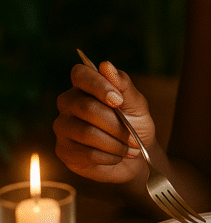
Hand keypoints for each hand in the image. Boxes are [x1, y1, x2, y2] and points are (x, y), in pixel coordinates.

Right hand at [54, 60, 155, 184]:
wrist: (134, 157)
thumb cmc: (134, 124)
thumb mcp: (136, 104)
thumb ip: (123, 85)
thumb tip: (106, 66)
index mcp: (85, 86)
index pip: (80, 74)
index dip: (98, 85)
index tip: (118, 100)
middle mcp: (68, 103)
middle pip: (86, 107)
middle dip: (116, 124)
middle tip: (134, 137)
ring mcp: (62, 127)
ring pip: (86, 133)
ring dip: (115, 143)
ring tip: (131, 149)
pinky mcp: (64, 150)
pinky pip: (86, 153)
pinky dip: (108, 157)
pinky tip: (117, 157)